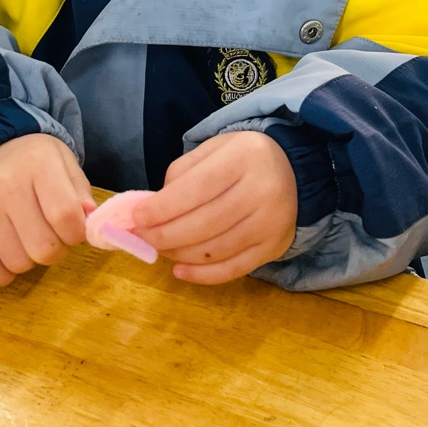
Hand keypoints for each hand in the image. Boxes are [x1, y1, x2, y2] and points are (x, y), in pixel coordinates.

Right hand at [0, 133, 94, 286]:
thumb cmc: (32, 162)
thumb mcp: (64, 163)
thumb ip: (81, 194)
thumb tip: (90, 223)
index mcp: (38, 162)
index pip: (66, 216)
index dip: (77, 233)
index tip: (72, 229)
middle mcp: (5, 183)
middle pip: (44, 247)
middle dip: (55, 249)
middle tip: (50, 233)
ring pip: (19, 263)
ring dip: (29, 258)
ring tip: (26, 236)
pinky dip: (4, 272)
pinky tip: (7, 252)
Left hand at [132, 131, 296, 284]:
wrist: (290, 170)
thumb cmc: (239, 159)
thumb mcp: (211, 151)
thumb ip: (180, 175)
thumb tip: (151, 212)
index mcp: (245, 156)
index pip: (196, 188)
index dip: (163, 208)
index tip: (137, 218)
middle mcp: (264, 189)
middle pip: (205, 222)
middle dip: (165, 234)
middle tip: (142, 237)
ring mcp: (272, 222)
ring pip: (216, 249)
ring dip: (179, 254)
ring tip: (160, 249)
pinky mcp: (275, 247)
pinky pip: (234, 269)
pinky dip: (202, 275)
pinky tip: (180, 271)